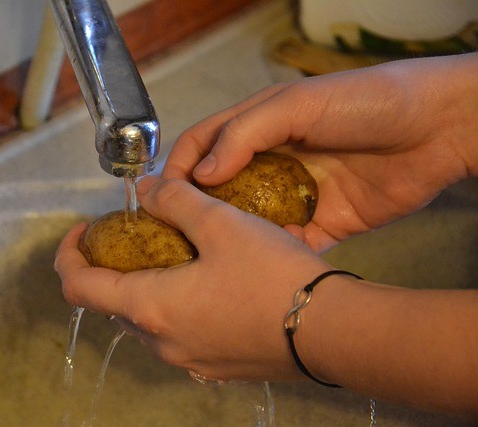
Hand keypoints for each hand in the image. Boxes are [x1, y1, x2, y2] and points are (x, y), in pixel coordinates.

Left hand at [55, 175, 334, 381]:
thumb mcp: (221, 223)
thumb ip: (175, 199)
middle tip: (136, 235)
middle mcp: (162, 343)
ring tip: (175, 252)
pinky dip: (176, 304)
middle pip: (113, 303)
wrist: (334, 333)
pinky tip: (209, 281)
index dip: (68, 254)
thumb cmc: (273, 277)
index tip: (81, 231)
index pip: (78, 286)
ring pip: (148, 319)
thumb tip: (144, 190)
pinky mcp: (217, 365)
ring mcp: (190, 360)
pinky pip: (179, 333)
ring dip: (147, 285)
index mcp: (149, 307)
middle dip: (113, 267)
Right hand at [163, 53, 477, 251]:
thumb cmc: (367, 101)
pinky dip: (274, 256)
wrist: (436, 129)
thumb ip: (244, 133)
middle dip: (197, 212)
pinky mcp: (322, 223)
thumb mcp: (297, 103)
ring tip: (212, 259)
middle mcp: (270, 161)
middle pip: (219, 190)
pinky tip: (262, 267)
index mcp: (258, 126)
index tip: (161, 198)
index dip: (178, 169)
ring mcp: (295, 194)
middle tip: (178, 237)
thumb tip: (201, 174)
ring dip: (233, 239)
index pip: (202, 145)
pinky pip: (288, 244)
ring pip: (249, 222)